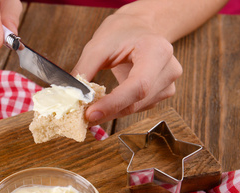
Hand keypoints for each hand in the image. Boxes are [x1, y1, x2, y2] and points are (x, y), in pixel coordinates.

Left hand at [72, 11, 182, 125]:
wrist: (138, 28)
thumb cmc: (122, 33)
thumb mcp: (98, 45)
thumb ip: (84, 70)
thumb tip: (71, 95)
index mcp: (157, 51)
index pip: (138, 86)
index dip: (114, 103)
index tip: (91, 113)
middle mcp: (168, 69)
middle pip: (137, 101)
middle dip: (108, 111)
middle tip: (83, 117)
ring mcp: (168, 84)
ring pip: (136, 108)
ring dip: (111, 112)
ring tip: (91, 110)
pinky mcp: (161, 94)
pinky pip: (137, 107)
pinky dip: (118, 109)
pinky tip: (105, 105)